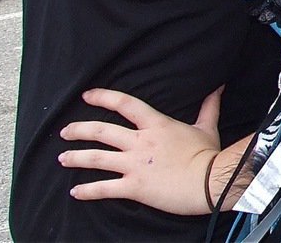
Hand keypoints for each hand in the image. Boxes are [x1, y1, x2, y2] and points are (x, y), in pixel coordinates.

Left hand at [58, 87, 222, 214]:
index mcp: (156, 125)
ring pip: (96, 158)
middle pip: (101, 131)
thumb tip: (217, 87)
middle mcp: (140, 142)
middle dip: (78, 130)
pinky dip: (87, 191)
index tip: (87, 95)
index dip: (103, 97)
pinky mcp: (133, 187)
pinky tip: (75, 192)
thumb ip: (208, 106)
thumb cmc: (208, 155)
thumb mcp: (207, 127)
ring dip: (75, 157)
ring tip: (62, 158)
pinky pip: (104, 188)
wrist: (210, 182)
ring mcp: (134, 164)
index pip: (124, 104)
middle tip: (65, 132)